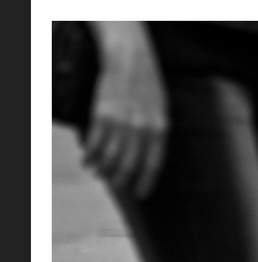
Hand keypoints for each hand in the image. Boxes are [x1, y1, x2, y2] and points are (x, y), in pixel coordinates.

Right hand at [84, 22, 168, 198]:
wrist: (130, 60)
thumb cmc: (147, 85)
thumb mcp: (161, 110)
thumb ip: (156, 133)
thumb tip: (148, 155)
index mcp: (160, 130)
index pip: (153, 165)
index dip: (146, 183)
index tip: (141, 195)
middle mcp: (142, 130)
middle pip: (129, 165)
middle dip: (121, 180)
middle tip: (115, 186)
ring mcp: (122, 123)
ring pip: (110, 157)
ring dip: (102, 169)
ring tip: (98, 174)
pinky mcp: (103, 115)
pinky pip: (96, 143)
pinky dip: (90, 155)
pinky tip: (87, 160)